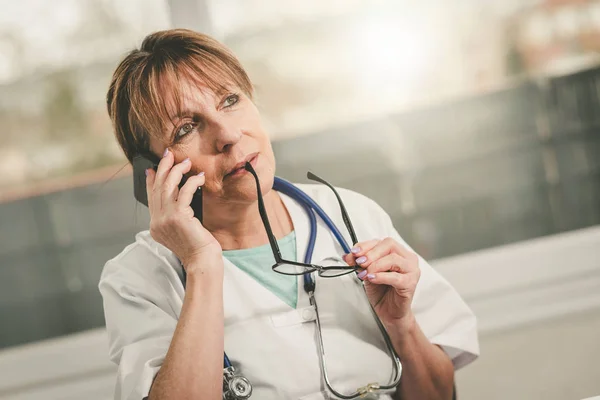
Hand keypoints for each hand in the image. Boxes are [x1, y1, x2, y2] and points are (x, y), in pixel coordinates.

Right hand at [146, 149, 221, 271]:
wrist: (202, 261)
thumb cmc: (197, 246)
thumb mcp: (182, 229)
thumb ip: (175, 214)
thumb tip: (178, 193)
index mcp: (155, 226)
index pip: (150, 197)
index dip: (151, 180)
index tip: (153, 167)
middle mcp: (157, 222)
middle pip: (157, 188)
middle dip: (163, 168)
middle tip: (169, 154)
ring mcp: (165, 219)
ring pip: (167, 187)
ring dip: (176, 171)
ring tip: (186, 163)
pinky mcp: (178, 217)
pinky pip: (183, 192)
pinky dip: (191, 182)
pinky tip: (199, 178)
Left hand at [343, 238, 419, 330]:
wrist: (389, 312)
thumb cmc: (382, 291)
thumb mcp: (367, 273)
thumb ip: (360, 263)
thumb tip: (348, 255)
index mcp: (398, 252)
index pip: (382, 241)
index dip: (366, 245)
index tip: (353, 253)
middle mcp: (407, 258)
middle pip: (389, 245)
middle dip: (370, 253)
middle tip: (359, 262)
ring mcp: (411, 270)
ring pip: (393, 259)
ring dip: (375, 265)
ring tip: (365, 274)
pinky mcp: (410, 283)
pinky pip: (395, 277)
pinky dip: (381, 276)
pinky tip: (372, 279)